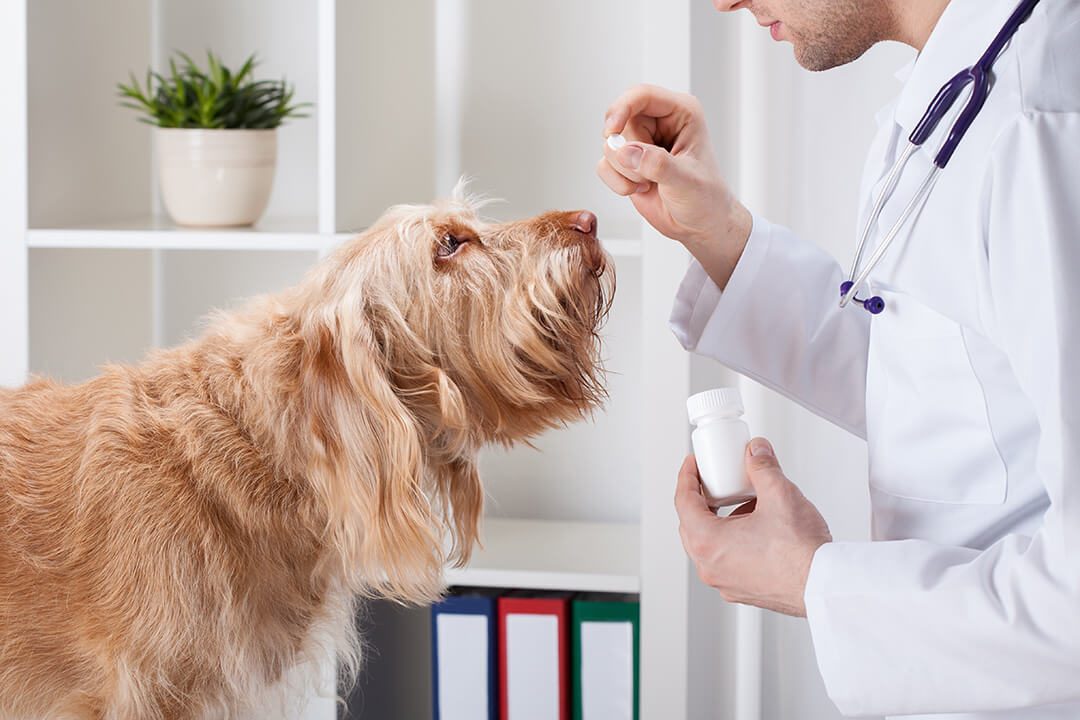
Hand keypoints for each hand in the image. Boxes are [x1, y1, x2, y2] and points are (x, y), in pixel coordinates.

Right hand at [597, 84, 751, 287]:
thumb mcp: (687, 181)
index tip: (611, 130)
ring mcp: (641, 142)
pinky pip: (604, 164)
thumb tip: (627, 151)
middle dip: (628, 153)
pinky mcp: (627, 162)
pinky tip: (640, 188)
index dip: (621, 108)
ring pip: (610, 145)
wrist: (700, 225)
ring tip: (649, 182)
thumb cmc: (706, 199)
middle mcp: (658, 123)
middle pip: (620, 121)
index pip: (641, 95)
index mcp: (680, 113)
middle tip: (648, 173)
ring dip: (624, 171)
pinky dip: (616, 182)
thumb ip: (657, 164)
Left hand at [675, 437, 831, 616]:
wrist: (825, 586)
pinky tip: (757, 527)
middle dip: (701, 498)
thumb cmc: (801, 553)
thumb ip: (762, 467)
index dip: (687, 476)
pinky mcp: (744, 590)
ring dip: (720, 520)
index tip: (692, 464)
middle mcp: (711, 567)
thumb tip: (756, 451)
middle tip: (713, 481)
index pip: (683, 502)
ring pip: (710, 544)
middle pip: (692, 524)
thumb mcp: (779, 494)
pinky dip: (733, 541)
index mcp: (708, 543)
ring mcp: (726, 582)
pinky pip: (727, 560)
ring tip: (744, 502)